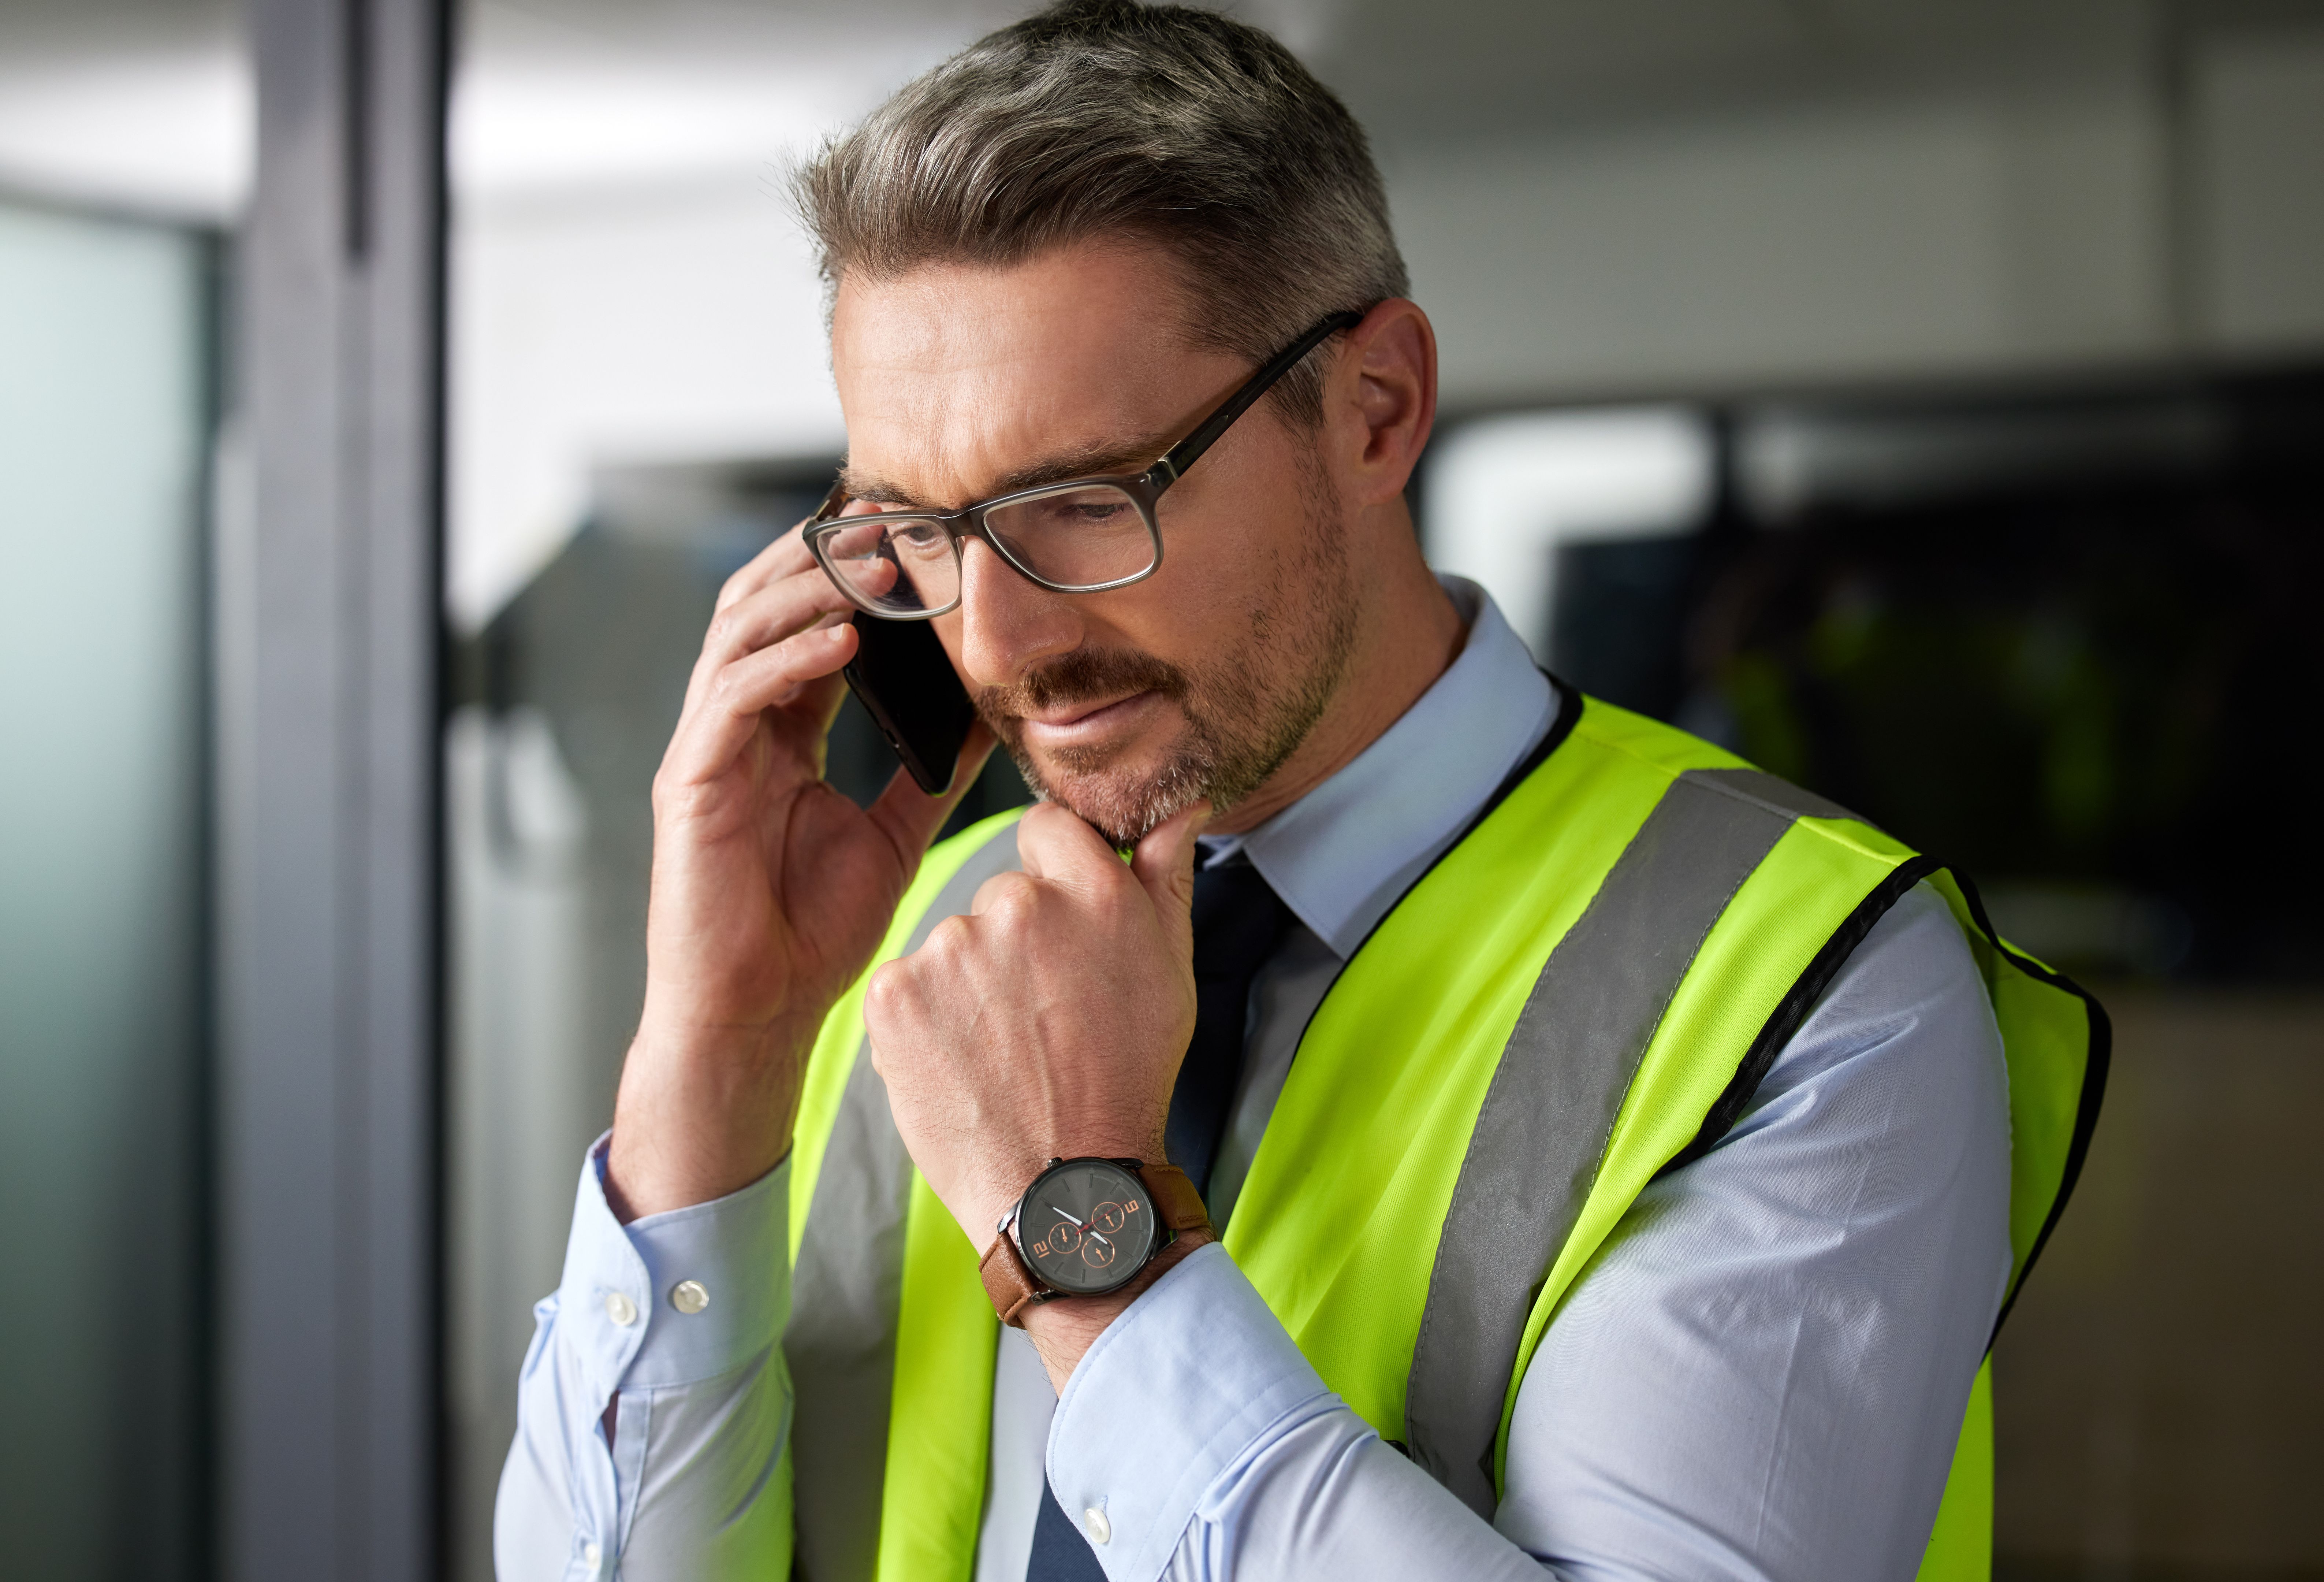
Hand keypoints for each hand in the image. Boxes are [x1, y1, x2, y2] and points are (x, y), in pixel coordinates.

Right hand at [605, 526, 990, 1220]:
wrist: (758, 1016)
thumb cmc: (812, 934)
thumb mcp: (893, 833)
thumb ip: (928, 769)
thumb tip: (986, 711)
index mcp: (780, 733)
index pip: (809, 626)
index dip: (853, 577)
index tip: (914, 535)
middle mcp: (736, 728)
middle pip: (763, 606)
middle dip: (822, 557)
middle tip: (890, 518)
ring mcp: (707, 750)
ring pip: (740, 633)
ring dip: (807, 590)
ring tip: (873, 564)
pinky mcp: (690, 782)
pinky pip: (734, 699)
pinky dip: (786, 659)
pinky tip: (841, 639)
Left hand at [862, 798, 1211, 1383]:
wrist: (1063, 1187)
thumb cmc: (1125, 1080)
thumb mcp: (1170, 972)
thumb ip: (1165, 877)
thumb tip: (1179, 807)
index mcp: (1089, 889)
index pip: (1047, 825)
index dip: (1055, 873)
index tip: (1062, 931)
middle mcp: (1016, 904)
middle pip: (1001, 889)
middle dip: (1016, 937)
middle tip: (1041, 1011)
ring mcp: (947, 949)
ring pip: (954, 939)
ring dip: (970, 980)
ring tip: (1003, 1046)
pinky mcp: (894, 994)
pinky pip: (907, 983)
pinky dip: (926, 1018)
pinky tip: (962, 1059)